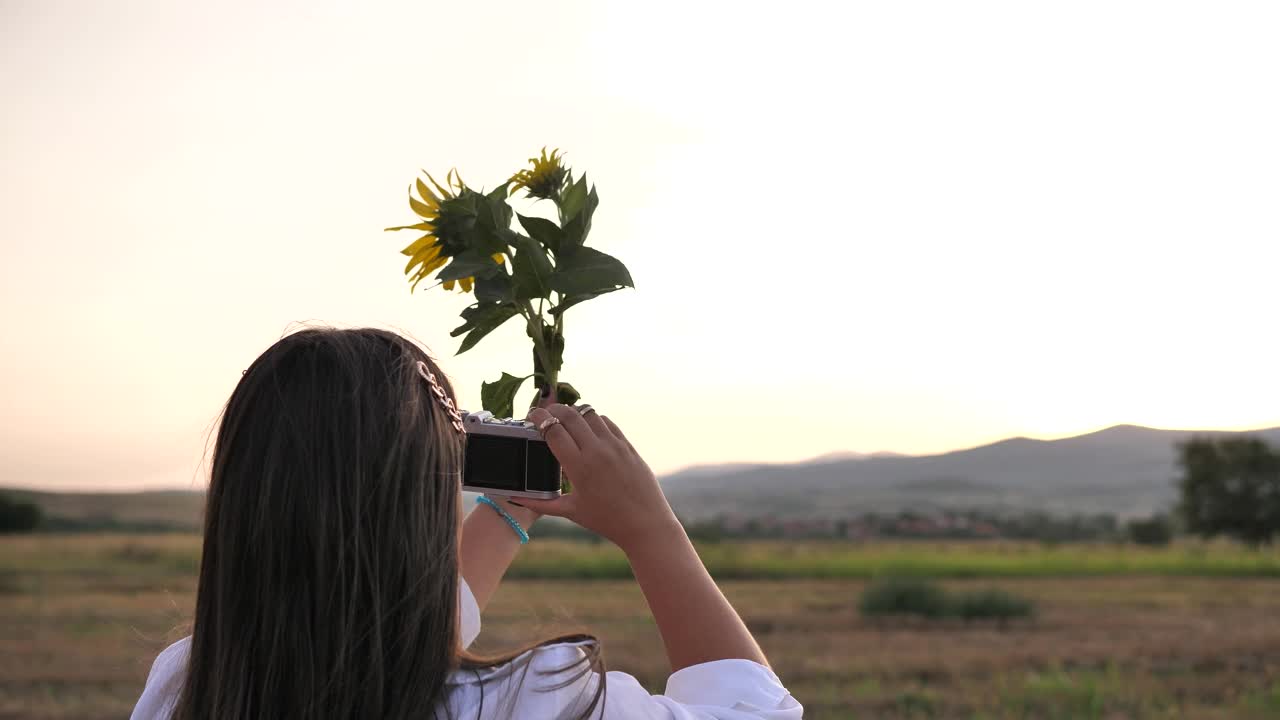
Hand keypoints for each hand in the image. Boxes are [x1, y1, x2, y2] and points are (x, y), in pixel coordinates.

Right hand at [518, 405, 680, 552]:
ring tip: (564, 419)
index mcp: (579, 467)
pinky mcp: (628, 446)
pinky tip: (587, 427)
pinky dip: (593, 419)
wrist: (645, 524)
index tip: (530, 416)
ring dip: (573, 412)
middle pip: (569, 415)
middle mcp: (597, 451)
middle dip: (552, 410)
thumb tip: (515, 498)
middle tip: (544, 415)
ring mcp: (615, 446)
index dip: (538, 419)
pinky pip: (607, 422)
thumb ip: (539, 503)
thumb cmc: (606, 520)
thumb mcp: (570, 511)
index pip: (553, 430)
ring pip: (589, 413)